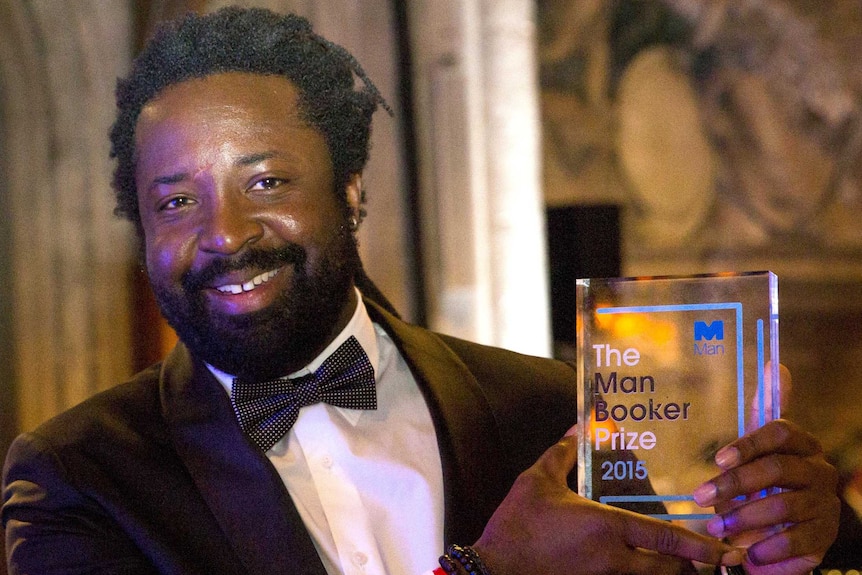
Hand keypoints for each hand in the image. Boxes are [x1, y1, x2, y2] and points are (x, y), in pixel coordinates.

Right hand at [473, 435, 743, 574]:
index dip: (699, 545)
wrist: (495, 566)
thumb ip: (562, 452)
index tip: (724, 548)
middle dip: (692, 565)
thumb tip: (579, 428)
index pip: (665, 538)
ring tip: (685, 565)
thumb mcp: (537, 479)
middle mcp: (613, 558)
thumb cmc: (517, 522)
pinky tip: (644, 569)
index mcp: (606, 526)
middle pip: (668, 568)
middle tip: (712, 557)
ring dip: (669, 573)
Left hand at [693, 419, 839, 574]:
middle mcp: (819, 470)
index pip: (780, 433)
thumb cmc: (758, 492)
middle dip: (735, 483)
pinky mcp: (826, 533)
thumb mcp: (747, 470)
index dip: (749, 445)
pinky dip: (768, 547)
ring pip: (784, 505)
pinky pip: (796, 539)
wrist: (780, 536)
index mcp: (801, 445)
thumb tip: (741, 417)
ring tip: (715, 527)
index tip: (718, 460)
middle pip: (778, 467)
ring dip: (744, 517)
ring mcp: (826, 502)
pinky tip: (748, 553)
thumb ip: (741, 452)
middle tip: (700, 497)